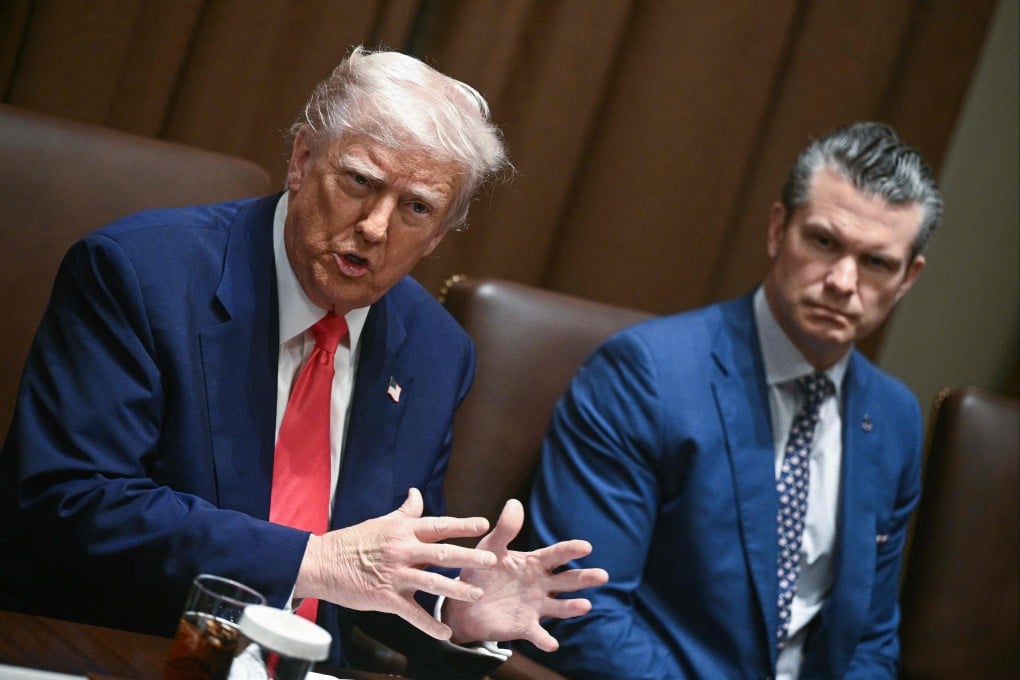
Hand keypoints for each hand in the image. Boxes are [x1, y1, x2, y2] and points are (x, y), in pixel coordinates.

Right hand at [295, 488, 495, 639]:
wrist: (322, 563)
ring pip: (431, 583)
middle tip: (492, 561)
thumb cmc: (353, 541)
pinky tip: (445, 633)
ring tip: (477, 594)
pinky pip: (412, 613)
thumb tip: (417, 493)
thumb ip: (406, 512)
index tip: (484, 524)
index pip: (438, 526)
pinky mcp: (385, 598)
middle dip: (469, 557)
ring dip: (456, 590)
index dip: (462, 525)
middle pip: (442, 553)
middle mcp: (402, 550)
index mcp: (403, 531)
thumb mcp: (382, 522)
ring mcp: (394, 575)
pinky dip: (429, 624)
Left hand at [444, 498, 609, 651]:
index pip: (557, 555)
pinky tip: (552, 644)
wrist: (465, 604)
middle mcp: (541, 585)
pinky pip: (538, 634)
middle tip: (602, 576)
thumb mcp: (491, 548)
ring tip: (585, 606)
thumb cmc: (481, 571)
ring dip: (572, 608)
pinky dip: (545, 640)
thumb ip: (504, 529)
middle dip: (584, 578)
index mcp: (535, 563)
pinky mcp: (525, 626)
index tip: (586, 546)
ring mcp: (536, 606)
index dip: (571, 550)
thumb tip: (515, 503)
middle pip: (567, 580)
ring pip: (559, 607)